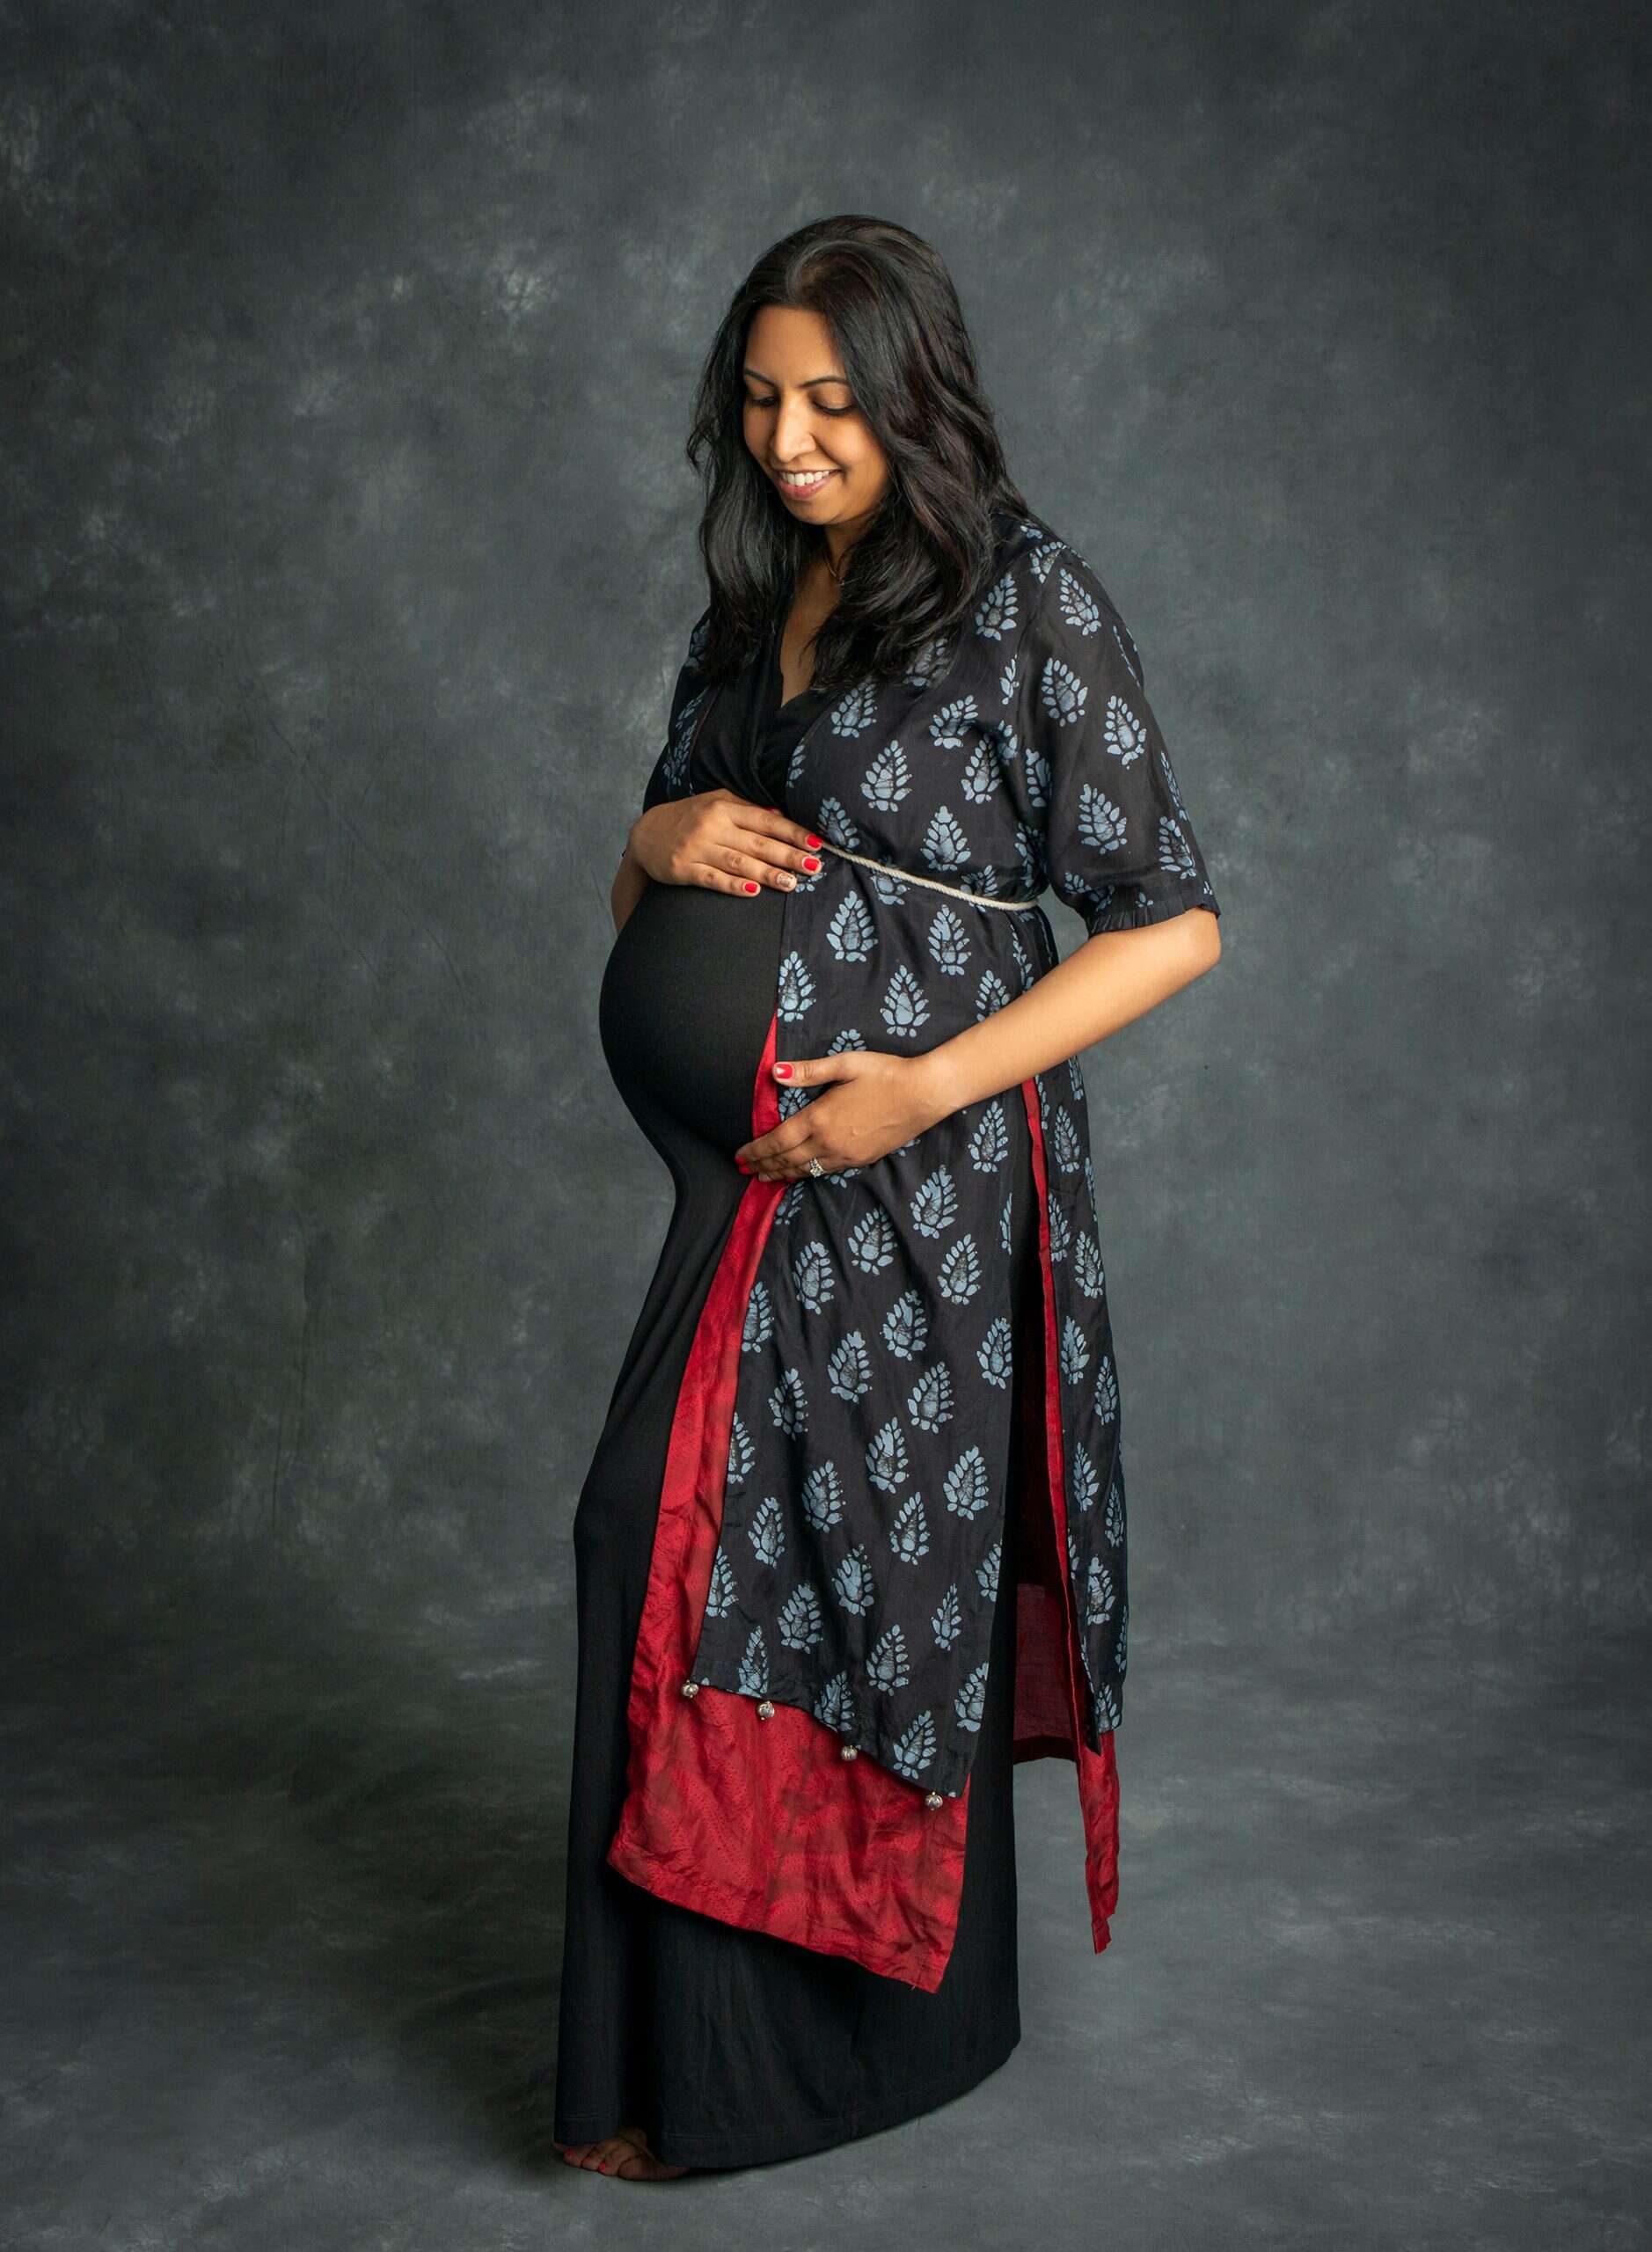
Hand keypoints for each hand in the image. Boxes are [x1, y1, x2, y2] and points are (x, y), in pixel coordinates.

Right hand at [629, 790, 822, 895]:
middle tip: (814, 868)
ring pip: (739, 862)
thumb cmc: (688, 818)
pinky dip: (734, 886)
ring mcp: (697, 848)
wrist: (645, 834)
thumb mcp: (715, 804)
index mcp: (724, 807)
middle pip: (757, 843)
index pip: (766, 820)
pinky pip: (713, 879)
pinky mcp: (684, 869)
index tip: (815, 844)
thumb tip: (780, 817)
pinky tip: (754, 892)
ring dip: (767, 874)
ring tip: (792, 884)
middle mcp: (712, 826)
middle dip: (788, 856)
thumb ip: (746, 810)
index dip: (792, 833)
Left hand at [736, 1050, 955, 1181]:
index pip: (777, 1140)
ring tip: (765, 1177)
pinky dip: (805, 1174)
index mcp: (819, 1118)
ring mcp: (845, 1155)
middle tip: (745, 1170)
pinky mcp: (860, 1160)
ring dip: (781, 1173)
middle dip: (763, 1165)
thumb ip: (808, 1071)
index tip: (740, 1155)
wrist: (923, 1095)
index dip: (756, 1150)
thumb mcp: (845, 1064)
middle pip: (786, 1159)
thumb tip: (775, 1072)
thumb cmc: (885, 1073)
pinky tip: (800, 1173)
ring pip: (805, 1170)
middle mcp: (828, 1142)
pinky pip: (824, 1171)